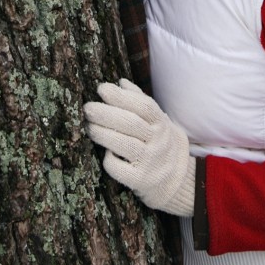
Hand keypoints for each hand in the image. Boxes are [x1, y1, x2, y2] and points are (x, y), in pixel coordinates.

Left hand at [84, 78, 194, 216]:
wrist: (177, 180)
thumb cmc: (159, 143)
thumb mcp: (157, 121)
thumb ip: (140, 101)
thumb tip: (121, 82)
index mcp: (162, 123)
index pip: (144, 106)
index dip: (122, 96)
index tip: (102, 88)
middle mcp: (158, 142)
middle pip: (131, 123)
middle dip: (106, 113)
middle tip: (88, 108)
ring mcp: (150, 162)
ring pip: (124, 144)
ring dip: (102, 133)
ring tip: (89, 126)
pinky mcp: (141, 181)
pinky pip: (120, 169)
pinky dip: (109, 159)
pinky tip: (105, 152)